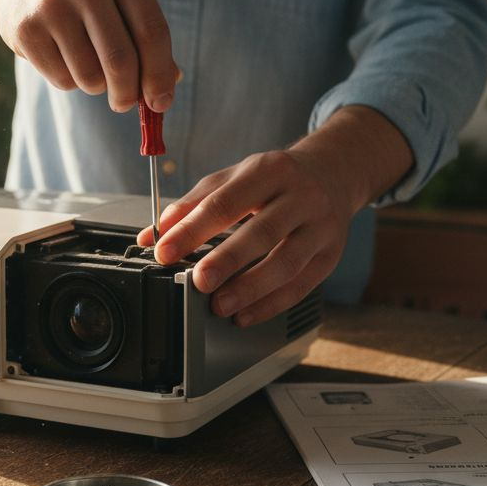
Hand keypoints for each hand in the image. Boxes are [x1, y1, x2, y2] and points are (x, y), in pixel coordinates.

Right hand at [0, 0, 178, 112]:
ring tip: (87, 66)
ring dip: (96, 86)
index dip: (160, 74)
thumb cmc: (86, 3)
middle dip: (128, 93)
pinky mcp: (26, 28)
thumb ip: (148, 44)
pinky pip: (62, 79)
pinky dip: (69, 82)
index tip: (160, 102)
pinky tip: (61, 58)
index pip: (153, 32)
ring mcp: (52, 3)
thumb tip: (166, 90)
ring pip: (90, 76)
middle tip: (125, 104)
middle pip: (121, 59)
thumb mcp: (121, 7)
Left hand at [136, 107, 413, 325]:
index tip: (166, 252)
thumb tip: (154, 235)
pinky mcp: (330, 255)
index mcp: (270, 170)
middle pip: (262, 232)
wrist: (333, 175)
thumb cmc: (277, 180)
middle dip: (227, 261)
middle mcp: (301, 196)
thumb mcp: (235, 177)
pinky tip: (246, 315)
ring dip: (250, 289)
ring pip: (286, 263)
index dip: (193, 230)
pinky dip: (271, 305)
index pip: (225, 202)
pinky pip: (301, 286)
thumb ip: (193, 204)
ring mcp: (320, 227)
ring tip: (220, 306)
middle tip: (198, 282)